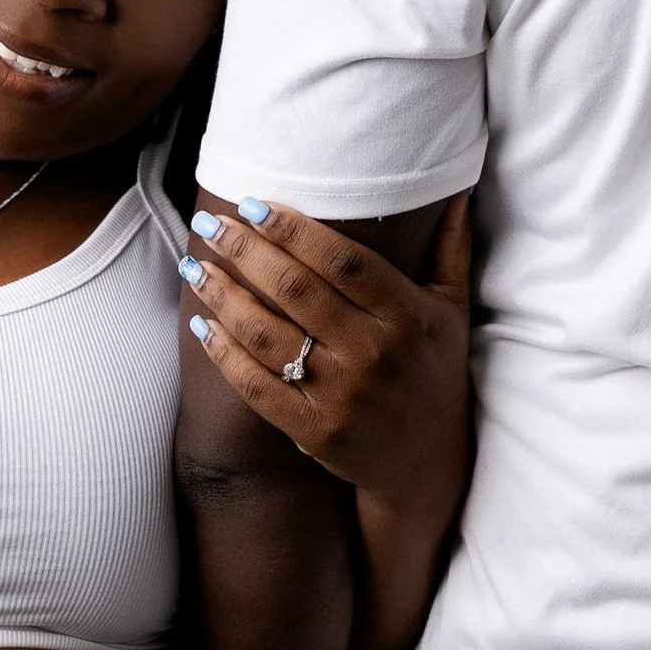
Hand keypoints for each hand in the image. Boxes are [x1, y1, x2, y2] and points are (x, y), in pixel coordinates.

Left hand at [182, 194, 472, 526]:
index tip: (256, 203)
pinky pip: (256, 386)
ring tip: (195, 264)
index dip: (295, 229)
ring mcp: (342, 396)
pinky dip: (223, 353)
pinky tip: (200, 323)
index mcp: (407, 316)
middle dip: (246, 250)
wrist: (428, 462)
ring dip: (224, 295)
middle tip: (212, 222)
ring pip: (268, 335)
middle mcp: (374, 354)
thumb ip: (449, 246)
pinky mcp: (314, 430)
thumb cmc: (435, 371)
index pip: (344, 261)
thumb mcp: (452, 308)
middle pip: (297, 291)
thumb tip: (455, 187)